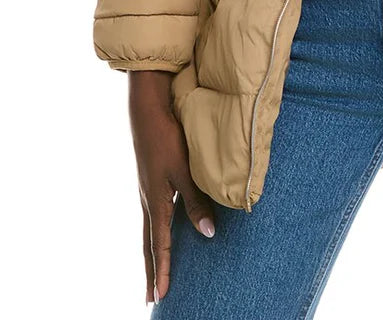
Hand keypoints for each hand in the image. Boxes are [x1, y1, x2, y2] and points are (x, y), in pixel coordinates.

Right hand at [129, 71, 216, 304]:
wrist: (147, 113)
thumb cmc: (168, 140)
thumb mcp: (186, 171)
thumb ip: (197, 202)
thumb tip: (208, 234)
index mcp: (157, 203)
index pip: (160, 245)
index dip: (163, 271)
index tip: (161, 296)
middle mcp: (148, 201)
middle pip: (149, 245)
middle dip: (152, 272)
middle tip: (151, 298)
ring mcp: (147, 192)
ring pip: (149, 232)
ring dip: (152, 255)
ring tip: (153, 275)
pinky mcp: (149, 182)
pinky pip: (151, 217)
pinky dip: (154, 234)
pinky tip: (159, 234)